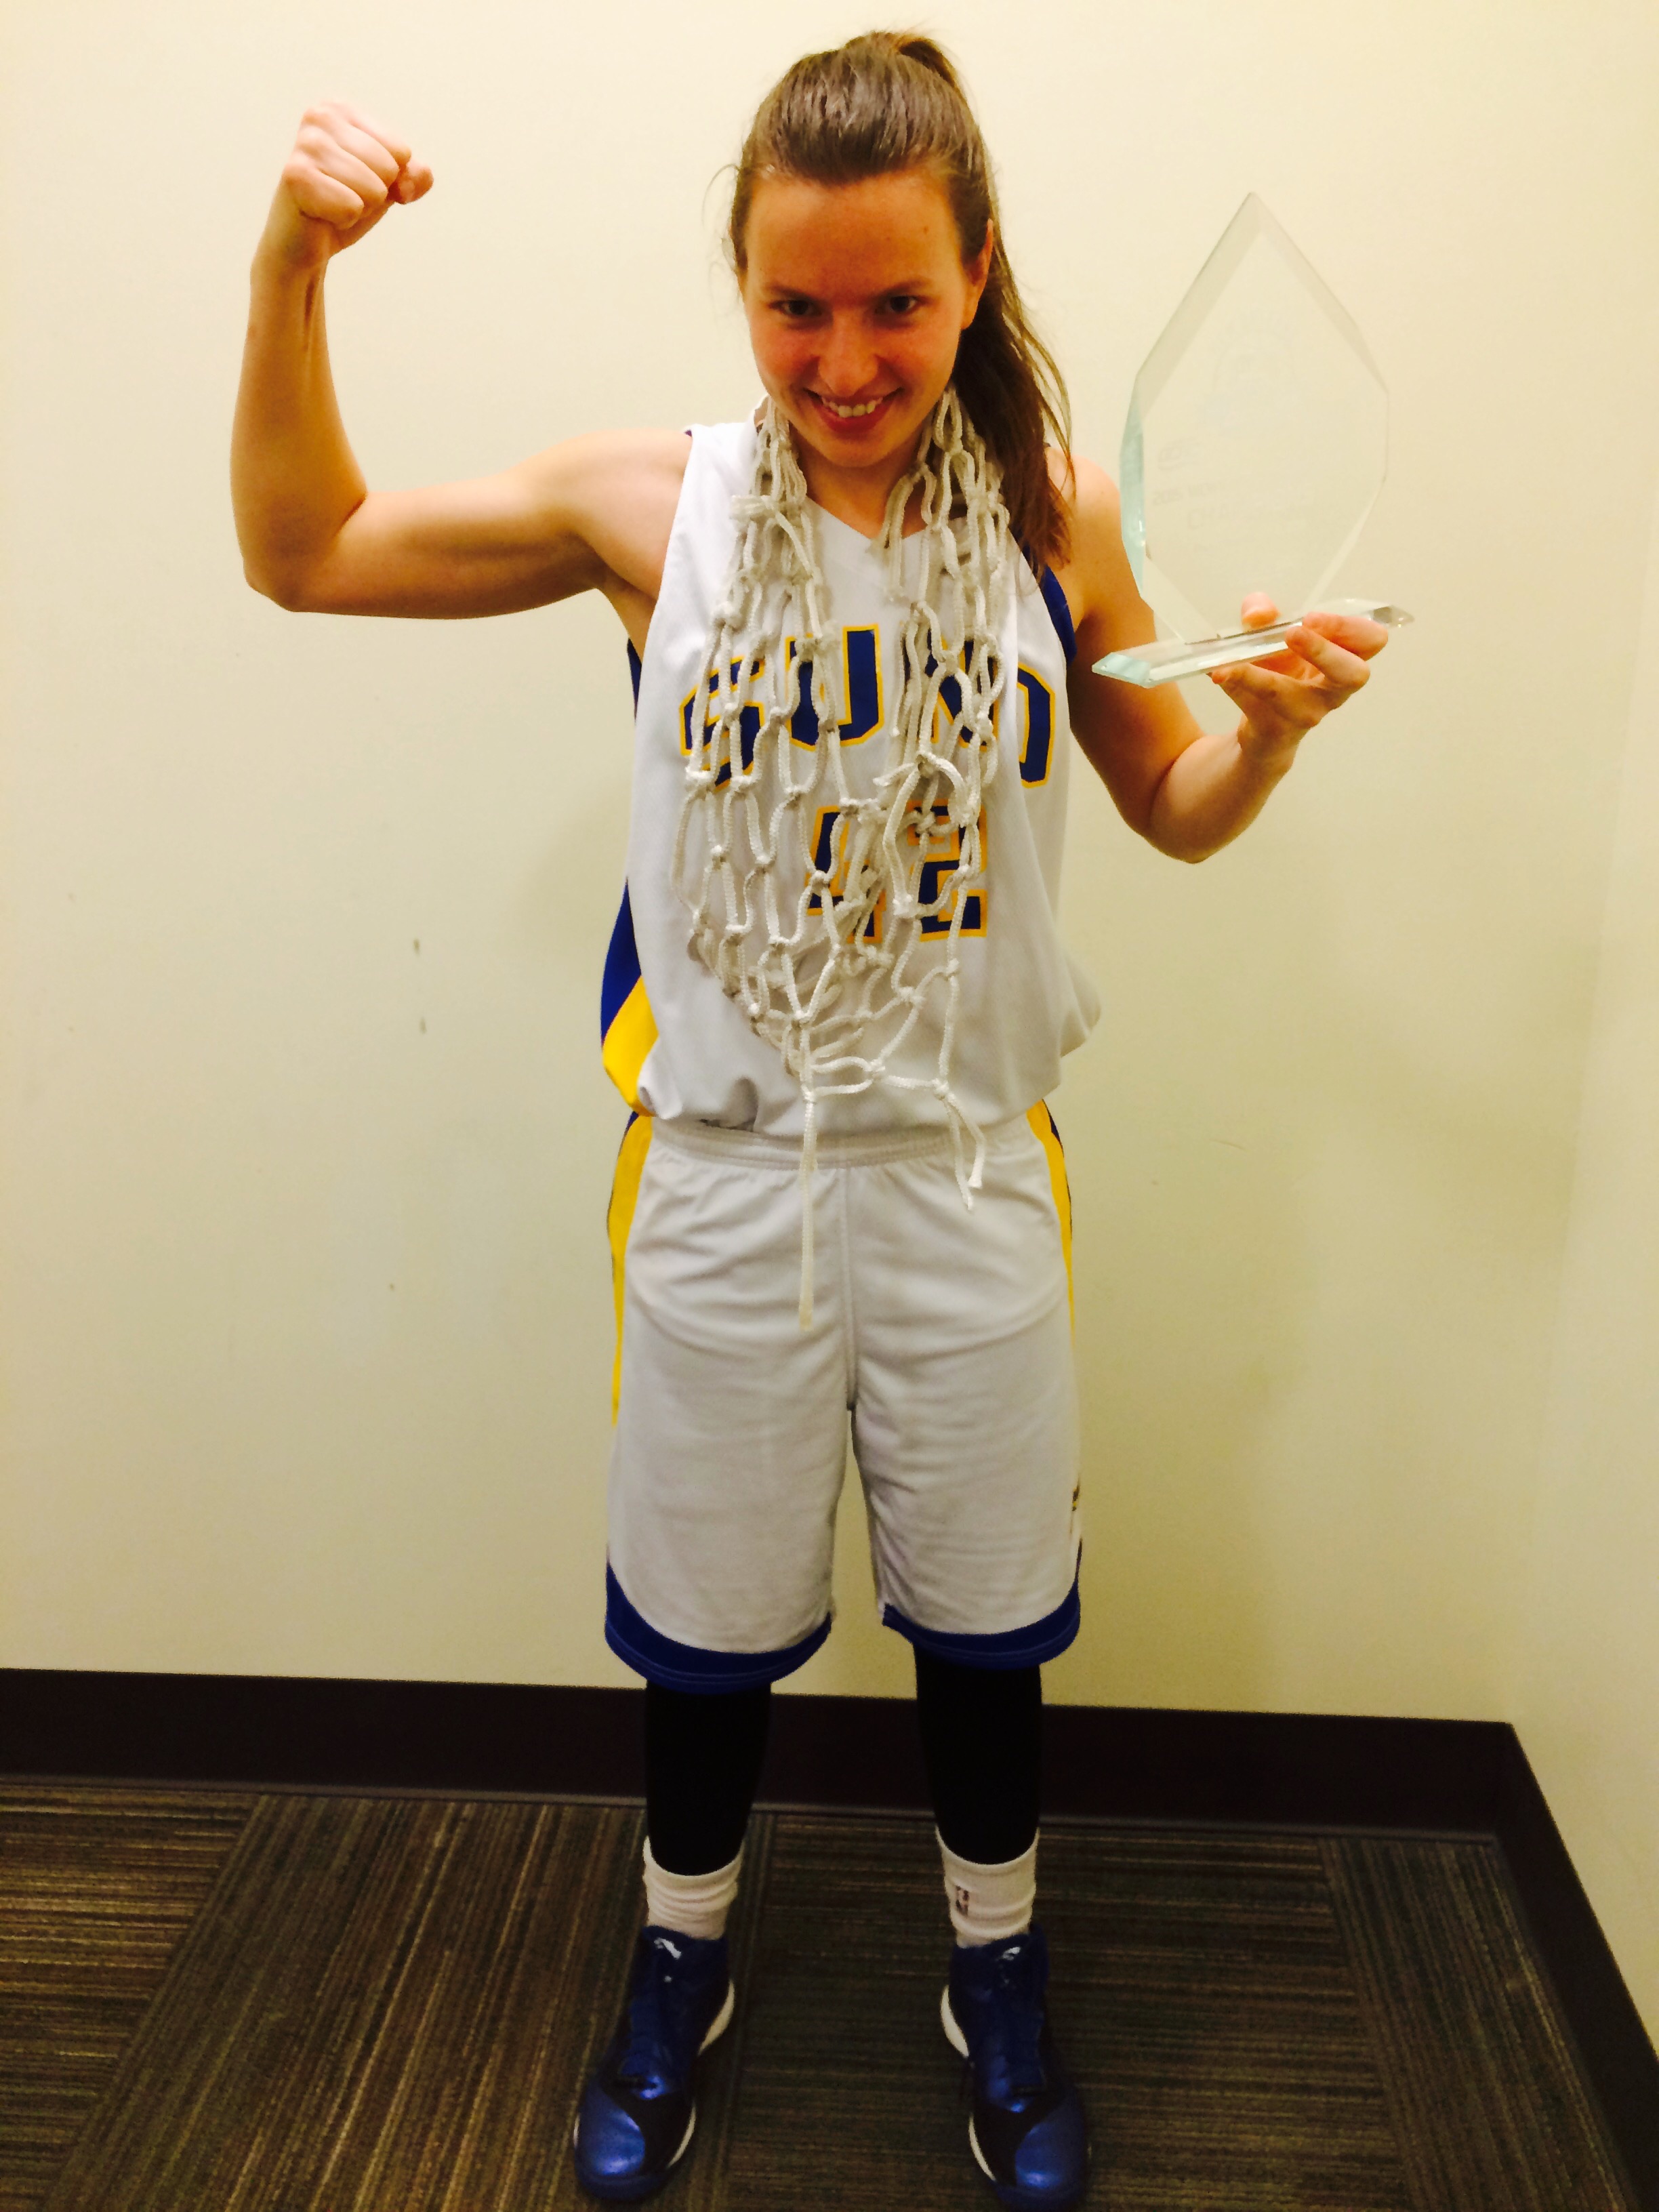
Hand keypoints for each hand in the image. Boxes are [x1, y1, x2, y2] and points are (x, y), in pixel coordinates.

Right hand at [262, 102, 432, 270]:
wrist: (304, 242)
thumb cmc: (344, 204)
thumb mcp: (388, 186)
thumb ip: (415, 176)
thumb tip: (413, 179)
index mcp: (342, 109)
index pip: (401, 152)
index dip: (389, 179)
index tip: (359, 181)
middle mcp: (320, 116)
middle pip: (389, 169)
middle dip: (374, 194)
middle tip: (343, 195)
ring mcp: (306, 144)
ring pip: (374, 189)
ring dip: (359, 207)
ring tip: (332, 203)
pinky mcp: (296, 176)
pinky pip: (352, 207)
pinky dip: (343, 220)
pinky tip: (321, 214)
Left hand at [1208, 594, 1388, 761]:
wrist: (1260, 727)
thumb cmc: (1279, 671)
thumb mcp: (1271, 637)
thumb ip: (1263, 617)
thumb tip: (1258, 613)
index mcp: (1343, 658)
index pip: (1372, 641)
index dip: (1351, 627)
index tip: (1312, 616)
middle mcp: (1333, 690)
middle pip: (1355, 674)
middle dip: (1326, 650)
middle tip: (1294, 632)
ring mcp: (1307, 714)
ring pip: (1293, 697)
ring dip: (1262, 675)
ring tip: (1233, 660)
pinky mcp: (1277, 730)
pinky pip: (1257, 708)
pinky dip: (1236, 686)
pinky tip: (1219, 673)